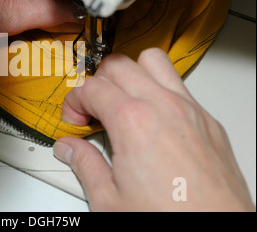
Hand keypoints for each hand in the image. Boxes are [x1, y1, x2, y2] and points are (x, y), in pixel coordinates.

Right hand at [54, 48, 254, 210]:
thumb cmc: (170, 220)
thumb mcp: (110, 200)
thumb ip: (84, 165)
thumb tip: (69, 148)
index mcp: (133, 122)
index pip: (92, 87)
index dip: (74, 100)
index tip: (74, 119)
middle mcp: (163, 107)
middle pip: (118, 64)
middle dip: (97, 82)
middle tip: (92, 110)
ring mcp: (190, 110)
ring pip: (153, 61)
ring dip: (131, 74)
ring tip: (122, 101)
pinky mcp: (208, 121)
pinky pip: (179, 85)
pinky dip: (159, 90)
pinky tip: (153, 119)